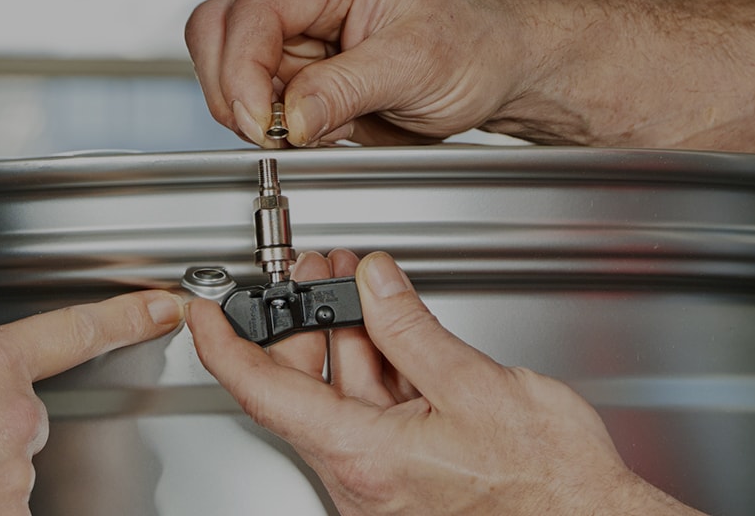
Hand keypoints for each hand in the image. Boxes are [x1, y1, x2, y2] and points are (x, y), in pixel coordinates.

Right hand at [185, 0, 531, 147]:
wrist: (493, 69)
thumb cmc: (472, 47)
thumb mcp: (414, 67)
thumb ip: (344, 90)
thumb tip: (291, 117)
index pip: (254, 12)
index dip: (242, 72)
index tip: (261, 124)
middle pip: (219, 29)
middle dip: (233, 89)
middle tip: (270, 133)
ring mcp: (297, 26)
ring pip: (226, 64)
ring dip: (252, 109)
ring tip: (308, 129)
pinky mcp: (297, 63)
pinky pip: (254, 94)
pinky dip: (271, 122)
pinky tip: (315, 126)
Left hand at [190, 251, 700, 514]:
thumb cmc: (548, 481)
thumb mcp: (477, 384)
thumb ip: (412, 328)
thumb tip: (373, 282)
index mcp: (365, 456)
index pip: (264, 392)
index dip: (225, 344)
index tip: (205, 309)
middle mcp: (363, 480)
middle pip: (304, 390)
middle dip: (306, 321)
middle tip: (316, 270)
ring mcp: (383, 485)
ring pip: (342, 401)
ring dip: (347, 340)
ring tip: (361, 286)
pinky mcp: (407, 483)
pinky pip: (374, 419)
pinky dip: (379, 372)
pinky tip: (394, 331)